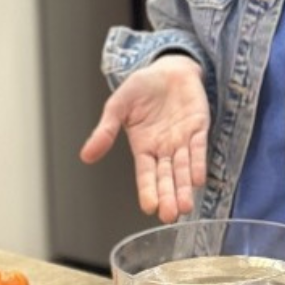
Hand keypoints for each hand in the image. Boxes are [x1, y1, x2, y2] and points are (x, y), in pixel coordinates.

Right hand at [79, 55, 209, 222]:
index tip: (149, 208)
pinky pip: (198, 147)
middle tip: (169, 216)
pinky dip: (198, 162)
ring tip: (185, 206)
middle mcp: (164, 149)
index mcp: (143, 147)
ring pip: (184, 167)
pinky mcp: (199, 127)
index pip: (146, 174)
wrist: (167, 68)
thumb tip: (85, 155)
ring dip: (184, 186)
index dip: (148, 190)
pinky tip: (198, 178)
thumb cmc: (142, 88)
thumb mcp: (117, 106)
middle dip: (168, 196)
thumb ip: (105, 130)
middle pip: (167, 177)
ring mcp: (182, 139)